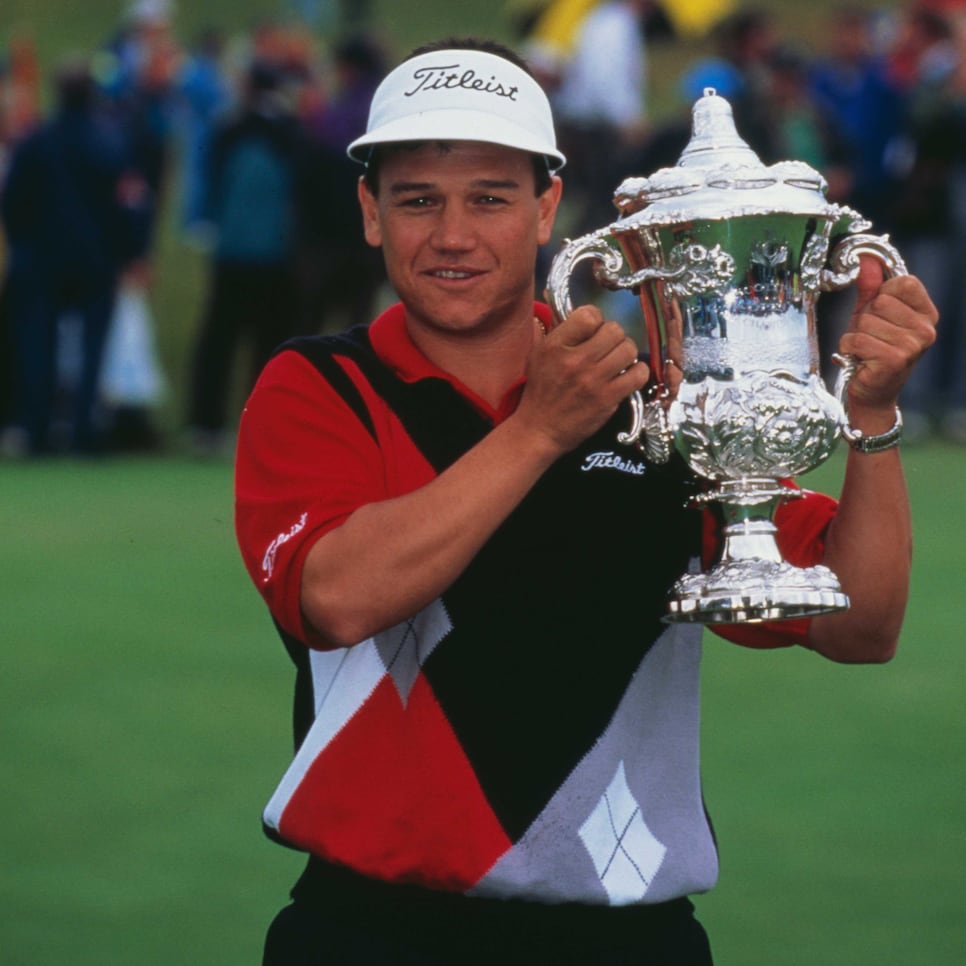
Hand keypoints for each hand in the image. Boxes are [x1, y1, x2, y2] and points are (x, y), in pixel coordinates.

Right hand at [514, 305, 648, 453]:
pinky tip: (627, 376)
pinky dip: (637, 373)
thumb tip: (555, 295)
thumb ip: (552, 328)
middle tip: (607, 348)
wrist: (539, 430)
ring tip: (617, 362)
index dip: (596, 320)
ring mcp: (592, 381)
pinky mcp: (607, 399)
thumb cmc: (540, 391)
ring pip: (628, 349)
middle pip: (614, 330)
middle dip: (614, 337)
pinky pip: (637, 374)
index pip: (589, 315)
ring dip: (626, 354)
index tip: (593, 331)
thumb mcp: (537, 355)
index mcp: (554, 346)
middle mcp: (574, 360)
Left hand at [838, 256, 937, 421]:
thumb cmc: (872, 350)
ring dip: (856, 335)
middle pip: (880, 302)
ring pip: (865, 321)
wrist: (872, 392)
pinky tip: (860, 359)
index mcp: (926, 312)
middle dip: (865, 318)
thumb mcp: (871, 314)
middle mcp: (926, 328)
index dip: (882, 294)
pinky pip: (857, 339)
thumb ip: (871, 286)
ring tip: (865, 349)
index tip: (880, 313)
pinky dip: (850, 348)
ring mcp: (913, 345)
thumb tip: (866, 258)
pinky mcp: (895, 359)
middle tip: (870, 337)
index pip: (903, 282)